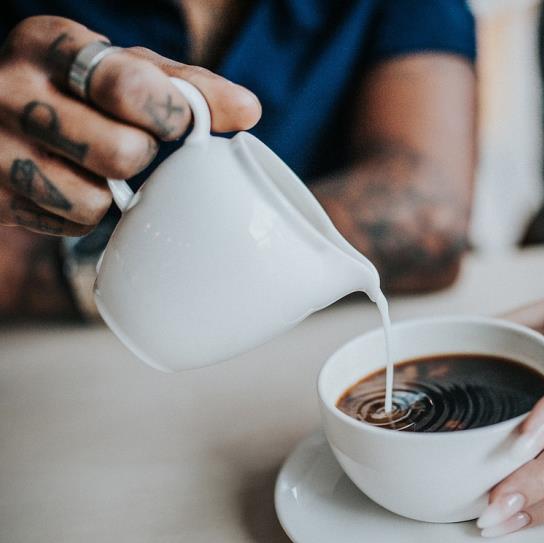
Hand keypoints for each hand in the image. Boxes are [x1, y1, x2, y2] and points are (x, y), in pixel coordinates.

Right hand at [0, 16, 260, 235]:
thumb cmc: (82, 91)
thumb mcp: (126, 69)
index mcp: (52, 45)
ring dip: (111, 192)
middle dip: (141, 155)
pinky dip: (81, 215)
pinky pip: (70, 226)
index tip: (181, 123)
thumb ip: (188, 88)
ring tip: (93, 165)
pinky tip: (68, 185)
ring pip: (94, 201)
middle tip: (129, 143)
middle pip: (122, 153)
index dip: (171, 116)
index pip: (130, 87)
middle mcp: (12, 92)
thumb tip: (250, 111)